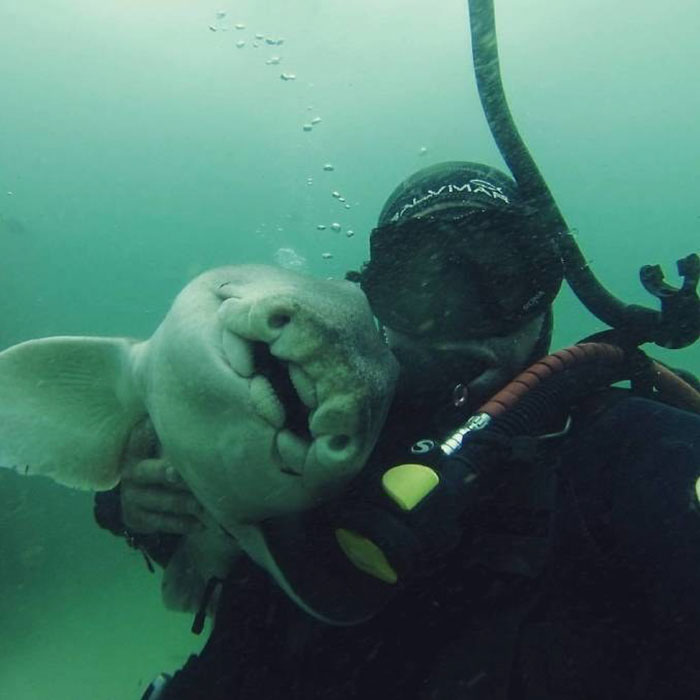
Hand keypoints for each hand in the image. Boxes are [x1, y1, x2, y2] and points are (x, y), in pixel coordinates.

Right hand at [120, 420, 204, 534]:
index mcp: (134, 450)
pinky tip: (201, 523)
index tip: (156, 423)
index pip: (138, 437)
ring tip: (206, 505)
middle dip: (165, 473)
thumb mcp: (158, 447)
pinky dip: (184, 524)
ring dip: (186, 503)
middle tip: (180, 472)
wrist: (137, 500)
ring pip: (162, 501)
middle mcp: (130, 474)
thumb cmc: (160, 463)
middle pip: (148, 473)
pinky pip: (163, 523)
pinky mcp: (137, 519)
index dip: (147, 431)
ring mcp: (132, 498)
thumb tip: (197, 405)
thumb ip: (170, 432)